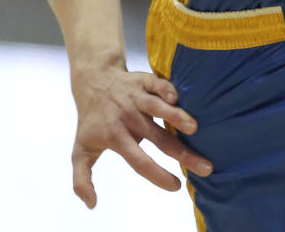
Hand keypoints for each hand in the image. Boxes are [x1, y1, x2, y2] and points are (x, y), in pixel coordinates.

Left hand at [71, 65, 212, 208]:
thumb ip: (81, 180)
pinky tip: (178, 98)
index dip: (157, 174)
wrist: (93, 82)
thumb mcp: (80, 151)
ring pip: (158, 108)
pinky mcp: (144, 80)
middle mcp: (128, 118)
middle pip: (158, 138)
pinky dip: (167, 89)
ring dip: (176, 117)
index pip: (138, 160)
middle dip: (182, 153)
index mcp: (115, 138)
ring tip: (194, 128)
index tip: (176, 186)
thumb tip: (92, 205)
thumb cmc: (92, 121)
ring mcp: (136, 98)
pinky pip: (157, 84)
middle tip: (205, 167)